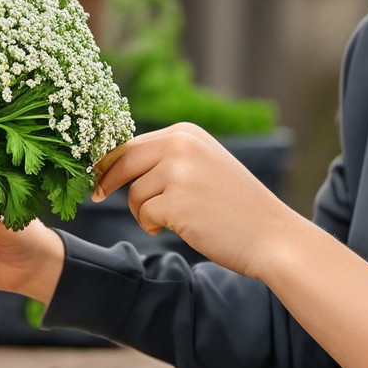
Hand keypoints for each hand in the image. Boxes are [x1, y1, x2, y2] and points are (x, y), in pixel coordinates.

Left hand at [92, 122, 291, 279]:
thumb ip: (166, 157)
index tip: (96, 175)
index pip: (132, 142)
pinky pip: (144, 215)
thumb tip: (112, 160)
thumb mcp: (202, 164)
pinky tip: (180, 226)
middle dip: (106, 180)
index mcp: (186, 133)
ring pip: (134, 193)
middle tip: (97, 195)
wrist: (270, 235)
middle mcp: (181, 146)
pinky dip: (153, 225)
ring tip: (172, 218)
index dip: (109, 161)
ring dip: (143, 211)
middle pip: (123, 160)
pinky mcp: (177, 204)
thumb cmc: (232, 204)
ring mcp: (179, 174)